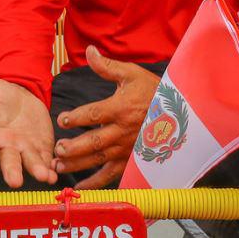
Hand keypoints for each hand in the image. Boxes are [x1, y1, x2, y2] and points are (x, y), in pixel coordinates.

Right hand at [0, 79, 54, 187]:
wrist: (18, 93)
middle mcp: (7, 147)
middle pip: (9, 162)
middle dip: (12, 172)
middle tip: (15, 182)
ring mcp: (26, 149)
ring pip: (31, 163)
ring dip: (38, 170)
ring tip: (44, 176)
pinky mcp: (42, 147)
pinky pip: (47, 159)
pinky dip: (52, 166)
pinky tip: (56, 171)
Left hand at [52, 46, 159, 189]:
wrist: (181, 112)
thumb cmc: (154, 91)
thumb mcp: (132, 74)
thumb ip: (107, 67)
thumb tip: (89, 50)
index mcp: (121, 108)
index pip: (93, 114)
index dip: (75, 118)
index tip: (61, 121)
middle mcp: (123, 131)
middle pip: (94, 142)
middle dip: (73, 148)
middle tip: (57, 150)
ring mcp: (127, 149)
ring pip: (99, 160)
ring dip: (78, 164)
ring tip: (59, 166)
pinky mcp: (131, 161)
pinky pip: (112, 175)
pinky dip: (95, 183)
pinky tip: (79, 187)